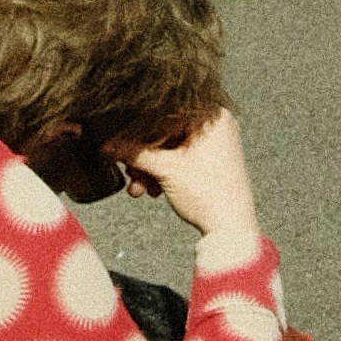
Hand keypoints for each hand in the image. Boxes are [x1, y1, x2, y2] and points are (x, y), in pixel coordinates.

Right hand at [121, 101, 265, 267]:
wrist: (230, 229)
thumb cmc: (210, 195)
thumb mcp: (164, 170)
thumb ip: (133, 153)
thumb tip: (109, 145)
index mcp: (213, 116)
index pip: (167, 112)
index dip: (140, 128)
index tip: (121, 140)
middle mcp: (217, 125)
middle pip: (166, 132)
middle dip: (144, 155)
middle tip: (130, 170)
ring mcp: (215, 144)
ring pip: (171, 148)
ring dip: (151, 168)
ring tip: (140, 186)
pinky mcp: (211, 161)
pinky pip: (181, 158)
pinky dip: (165, 172)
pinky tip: (153, 188)